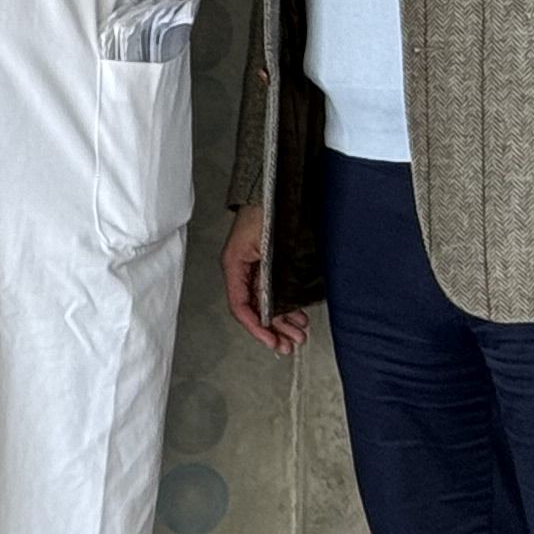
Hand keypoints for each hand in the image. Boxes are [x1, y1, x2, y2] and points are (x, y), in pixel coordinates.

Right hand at [224, 206, 307, 353]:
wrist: (272, 189)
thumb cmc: (265, 213)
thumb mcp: (266, 249)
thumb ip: (266, 280)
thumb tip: (271, 311)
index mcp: (234, 268)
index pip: (241, 307)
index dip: (257, 328)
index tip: (273, 341)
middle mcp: (242, 272)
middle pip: (254, 310)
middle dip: (273, 329)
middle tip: (291, 344)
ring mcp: (255, 269)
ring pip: (266, 302)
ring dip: (282, 320)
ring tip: (299, 332)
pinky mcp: (268, 265)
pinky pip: (274, 291)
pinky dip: (286, 305)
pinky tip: (299, 314)